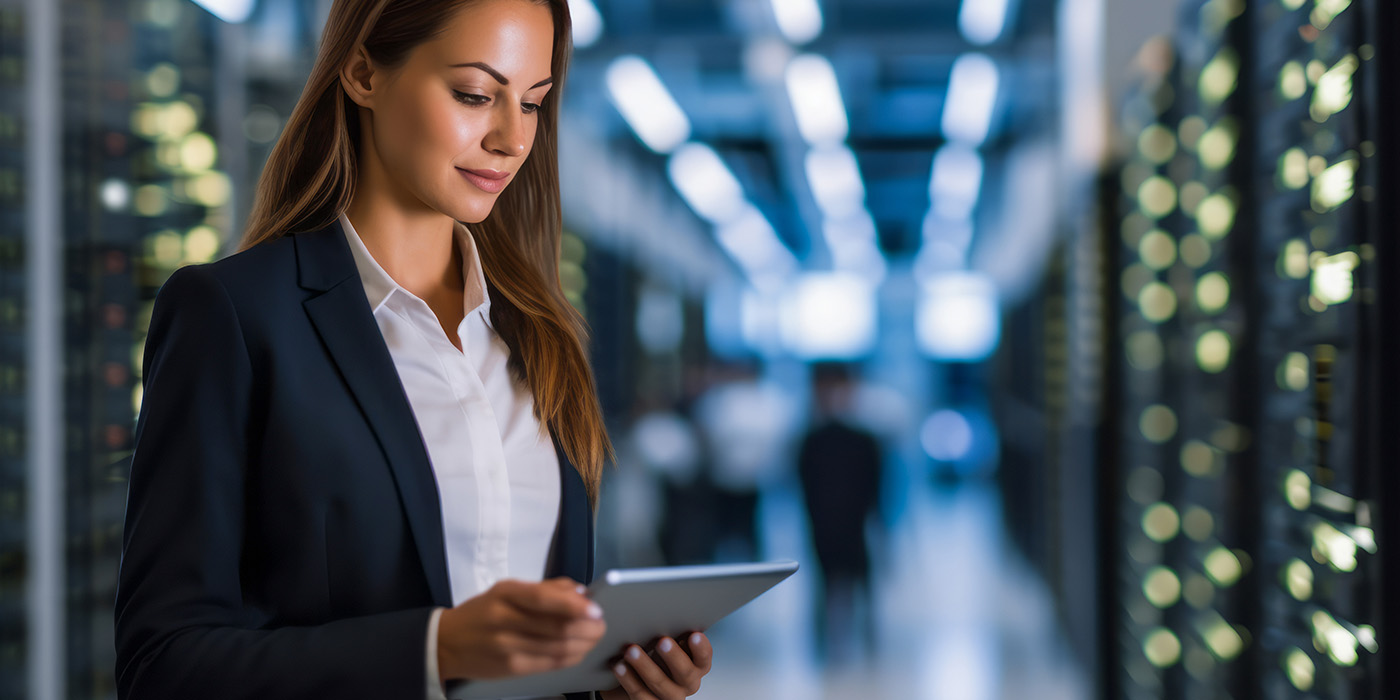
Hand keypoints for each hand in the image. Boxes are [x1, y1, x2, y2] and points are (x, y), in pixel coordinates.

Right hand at [437, 576, 606, 679]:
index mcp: (505, 593)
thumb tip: (581, 593)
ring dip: (583, 644)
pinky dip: (570, 657)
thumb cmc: (483, 612)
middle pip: (556, 627)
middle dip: (587, 628)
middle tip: (601, 624)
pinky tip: (578, 651)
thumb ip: (545, 589)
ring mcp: (507, 646)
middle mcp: (504, 619)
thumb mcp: (507, 590)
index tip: (596, 609)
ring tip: (594, 637)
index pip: (544, 599)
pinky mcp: (511, 668)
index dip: (574, 606)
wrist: (447, 643)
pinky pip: (550, 664)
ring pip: (557, 648)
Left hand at [598, 631, 712, 699]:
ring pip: (660, 685)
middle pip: (686, 673)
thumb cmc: (656, 650)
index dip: (701, 649)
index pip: (704, 658)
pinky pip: (640, 695)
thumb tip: (665, 608)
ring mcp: (669, 696)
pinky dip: (629, 679)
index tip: (694, 634)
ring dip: (645, 667)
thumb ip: (672, 629)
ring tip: (631, 651)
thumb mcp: (667, 639)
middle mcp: (687, 683)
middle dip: (673, 657)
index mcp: (697, 665)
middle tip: (662, 641)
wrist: (638, 676)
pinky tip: (619, 666)